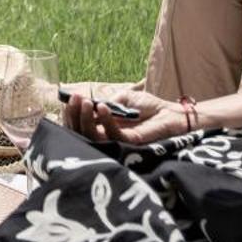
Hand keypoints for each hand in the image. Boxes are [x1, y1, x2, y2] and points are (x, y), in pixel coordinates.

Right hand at [62, 86, 190, 145]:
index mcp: (102, 126)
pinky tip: (102, 107)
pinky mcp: (130, 144)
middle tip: (75, 100)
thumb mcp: (122, 98)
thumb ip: (107, 102)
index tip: (71, 98)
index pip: (81, 124)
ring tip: (87, 103)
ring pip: (93, 137)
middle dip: (75, 117)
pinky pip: (113, 135)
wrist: (170, 112)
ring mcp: (117, 141)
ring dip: (86, 119)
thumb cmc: (147, 106)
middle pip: (82, 133)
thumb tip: (89, 106)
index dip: (73, 114)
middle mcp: (107, 136)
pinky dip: (106, 121)